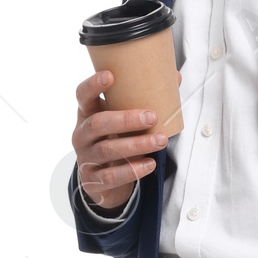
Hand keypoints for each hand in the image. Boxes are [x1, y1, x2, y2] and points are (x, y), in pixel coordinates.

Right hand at [71, 72, 165, 210]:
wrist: (102, 182)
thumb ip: (144, 101)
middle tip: (152, 117)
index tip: (110, 76)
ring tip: (161, 141)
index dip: (93, 85)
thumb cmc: (116, 141)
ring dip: (136, 144)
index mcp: (87, 114)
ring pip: (107, 150)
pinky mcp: (93, 180)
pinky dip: (132, 170)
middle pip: (98, 123)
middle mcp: (82, 134)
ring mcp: (85, 158)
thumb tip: (175, 77)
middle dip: (126, 120)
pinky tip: (150, 164)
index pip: (83, 95)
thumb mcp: (124, 122)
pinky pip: (111, 176)